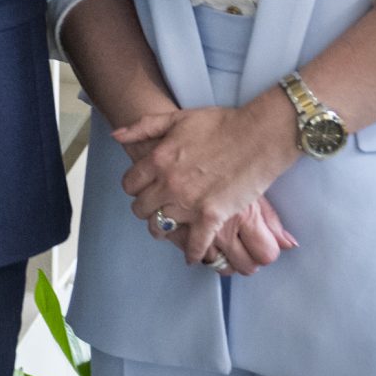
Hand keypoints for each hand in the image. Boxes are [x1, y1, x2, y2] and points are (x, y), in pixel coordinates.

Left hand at [113, 99, 302, 265]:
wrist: (258, 136)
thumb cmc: (221, 124)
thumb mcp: (177, 118)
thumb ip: (143, 127)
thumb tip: (116, 136)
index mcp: (158, 159)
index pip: (129, 184)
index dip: (134, 187)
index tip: (141, 189)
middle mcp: (168, 183)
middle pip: (141, 208)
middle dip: (145, 208)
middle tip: (153, 209)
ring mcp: (189, 202)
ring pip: (161, 226)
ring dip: (162, 230)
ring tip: (167, 230)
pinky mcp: (212, 216)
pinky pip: (195, 243)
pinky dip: (193, 252)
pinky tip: (192, 257)